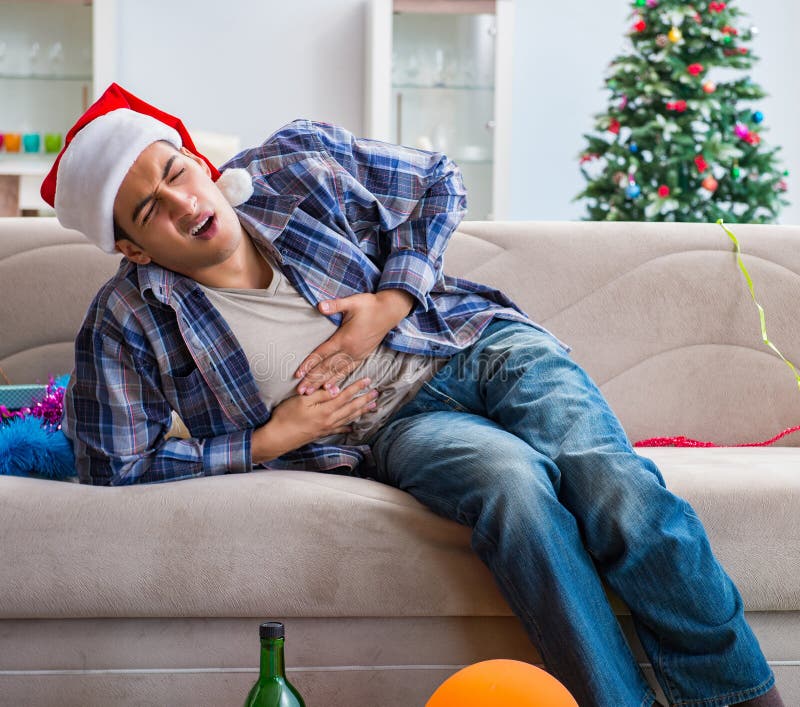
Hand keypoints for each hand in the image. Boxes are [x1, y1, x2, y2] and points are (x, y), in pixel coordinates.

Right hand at [253, 376, 378, 461]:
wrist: (278, 438)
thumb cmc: (286, 416)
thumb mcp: (301, 400)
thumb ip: (320, 394)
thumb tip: (336, 389)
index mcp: (326, 410)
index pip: (345, 396)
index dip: (357, 387)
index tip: (368, 380)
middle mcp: (330, 420)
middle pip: (351, 408)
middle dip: (365, 400)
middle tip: (376, 393)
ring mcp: (327, 428)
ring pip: (348, 418)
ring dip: (361, 412)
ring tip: (372, 407)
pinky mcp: (322, 434)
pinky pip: (339, 429)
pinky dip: (348, 427)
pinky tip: (353, 427)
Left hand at [294, 289, 413, 395]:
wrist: (389, 311)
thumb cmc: (370, 305)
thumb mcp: (352, 302)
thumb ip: (335, 305)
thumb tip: (320, 306)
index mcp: (345, 338)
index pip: (322, 354)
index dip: (309, 364)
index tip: (298, 374)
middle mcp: (350, 350)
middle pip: (327, 367)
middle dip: (313, 379)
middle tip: (300, 391)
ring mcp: (357, 355)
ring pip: (337, 372)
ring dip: (323, 383)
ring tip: (311, 393)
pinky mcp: (363, 356)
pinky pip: (348, 371)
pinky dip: (338, 380)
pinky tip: (332, 387)